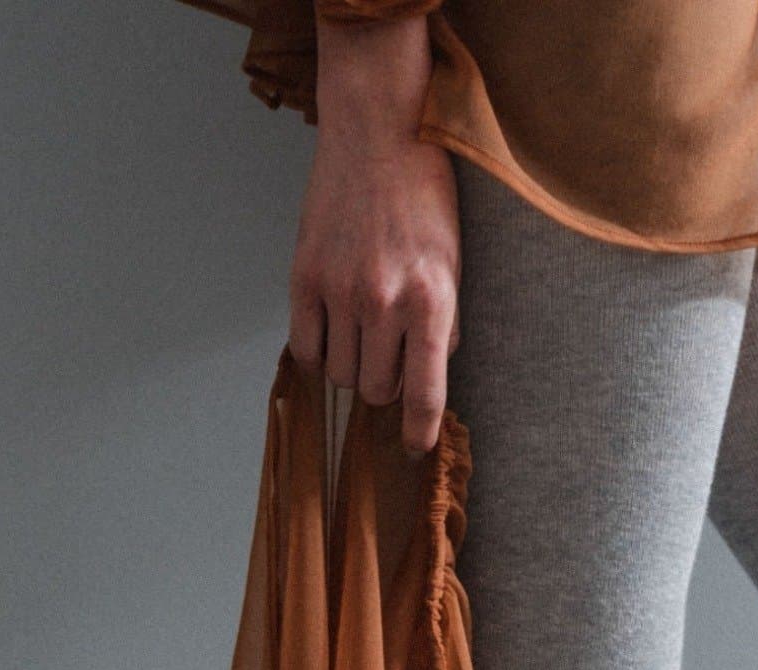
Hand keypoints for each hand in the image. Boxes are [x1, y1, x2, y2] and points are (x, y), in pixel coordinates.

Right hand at [288, 17, 460, 456]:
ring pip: (339, 376)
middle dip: (383, 385)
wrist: (378, 131)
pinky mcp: (305, 277)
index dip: (420, 432)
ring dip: (350, 367)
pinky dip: (317, 353)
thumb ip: (443, 323)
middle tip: (388, 356)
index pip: (425, 393)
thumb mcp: (453, 261)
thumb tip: (429, 376)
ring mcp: (341, 290)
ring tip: (360, 333)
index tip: (415, 449)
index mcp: (432, 300)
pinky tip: (330, 331)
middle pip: (375, 391)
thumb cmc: (424, 194)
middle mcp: (385, 301)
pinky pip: (306, 350)